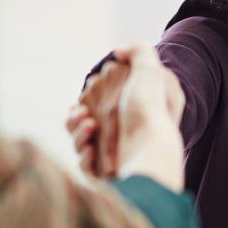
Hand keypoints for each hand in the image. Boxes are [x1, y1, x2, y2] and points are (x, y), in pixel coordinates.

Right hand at [67, 44, 184, 191]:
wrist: (150, 153)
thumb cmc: (149, 111)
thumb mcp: (150, 71)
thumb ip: (137, 51)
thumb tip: (118, 52)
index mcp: (132, 113)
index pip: (100, 103)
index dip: (88, 99)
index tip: (85, 95)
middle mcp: (124, 135)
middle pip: (84, 123)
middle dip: (76, 117)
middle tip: (83, 114)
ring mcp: (115, 156)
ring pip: (80, 143)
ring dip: (78, 133)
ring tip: (89, 127)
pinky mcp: (107, 175)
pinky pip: (85, 164)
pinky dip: (84, 155)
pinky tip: (91, 150)